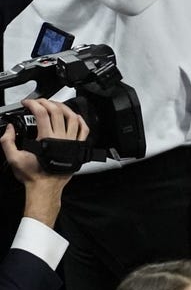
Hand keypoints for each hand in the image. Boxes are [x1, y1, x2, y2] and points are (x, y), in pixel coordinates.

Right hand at [1, 99, 88, 226]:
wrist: (45, 188)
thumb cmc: (32, 175)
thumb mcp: (13, 158)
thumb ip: (7, 141)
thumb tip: (9, 128)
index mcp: (46, 139)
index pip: (41, 113)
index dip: (33, 104)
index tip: (27, 103)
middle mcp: (61, 138)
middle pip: (57, 112)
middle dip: (46, 102)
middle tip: (38, 102)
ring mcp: (72, 142)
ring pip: (73, 118)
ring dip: (64, 108)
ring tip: (55, 105)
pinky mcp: (78, 148)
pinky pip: (84, 131)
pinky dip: (81, 121)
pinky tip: (74, 116)